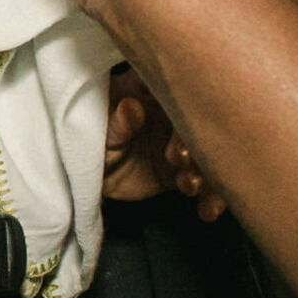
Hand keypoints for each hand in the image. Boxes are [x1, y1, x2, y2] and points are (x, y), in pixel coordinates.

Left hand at [102, 66, 226, 220]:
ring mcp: (181, 144)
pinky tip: (208, 210)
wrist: (86, 176)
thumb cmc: (88, 141)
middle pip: (199, 123)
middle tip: (178, 157)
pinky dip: (211, 198)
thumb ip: (117, 122)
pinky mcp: (184, 171)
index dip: (186, 102)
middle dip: (195, 142)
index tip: (182, 118)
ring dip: (207, 171)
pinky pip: (206, 183)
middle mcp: (172, 115)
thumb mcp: (98, 131)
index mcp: (150, 91)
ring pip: (209, 154)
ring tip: (188, 184)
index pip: (179, 87)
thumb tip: (131, 106)